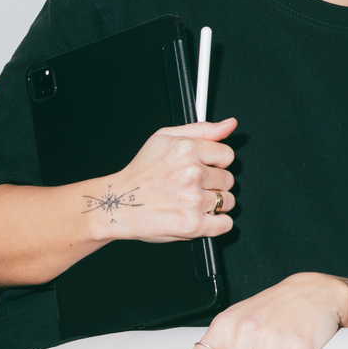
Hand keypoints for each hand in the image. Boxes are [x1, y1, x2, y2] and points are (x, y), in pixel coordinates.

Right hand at [83, 118, 236, 242]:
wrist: (117, 203)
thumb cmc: (141, 172)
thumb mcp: (165, 138)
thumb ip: (203, 129)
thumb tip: (229, 124)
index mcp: (186, 149)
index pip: (227, 155)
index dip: (215, 163)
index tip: (203, 168)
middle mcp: (191, 173)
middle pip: (228, 179)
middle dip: (214, 184)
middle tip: (192, 187)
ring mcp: (192, 200)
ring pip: (227, 201)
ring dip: (215, 204)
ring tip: (192, 202)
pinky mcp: (192, 224)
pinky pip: (225, 224)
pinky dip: (217, 224)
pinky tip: (200, 216)